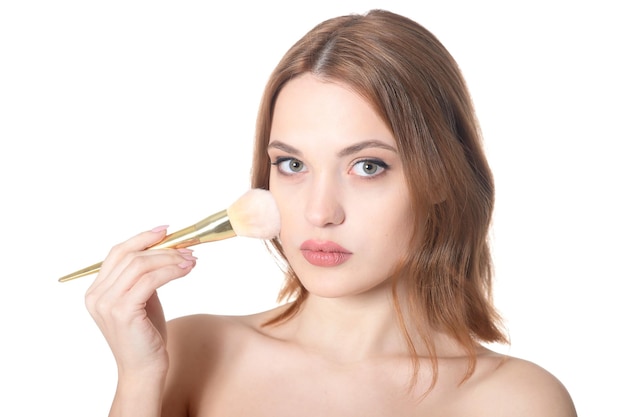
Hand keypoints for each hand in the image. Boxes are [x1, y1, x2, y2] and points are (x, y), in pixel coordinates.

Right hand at [84, 226, 196, 377]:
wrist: (144, 370)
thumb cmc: (145, 337)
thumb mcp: (142, 301)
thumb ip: (144, 277)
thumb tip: (166, 250)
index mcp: (97, 291)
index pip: (117, 253)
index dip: (141, 238)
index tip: (165, 231)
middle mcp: (97, 295)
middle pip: (130, 256)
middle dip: (162, 248)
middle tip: (187, 249)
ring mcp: (107, 303)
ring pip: (141, 265)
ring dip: (170, 259)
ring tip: (191, 260)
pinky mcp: (123, 311)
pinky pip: (151, 280)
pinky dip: (171, 271)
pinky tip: (186, 270)